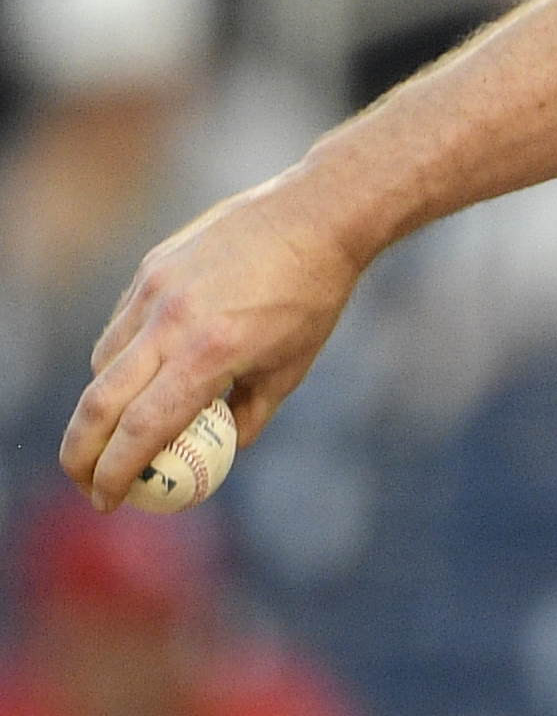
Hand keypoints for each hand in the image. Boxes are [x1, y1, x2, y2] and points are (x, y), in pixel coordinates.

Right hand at [61, 182, 368, 509]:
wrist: (316, 214)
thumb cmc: (313, 296)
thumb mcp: (292, 367)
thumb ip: (248, 414)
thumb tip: (219, 452)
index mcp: (211, 352)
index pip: (142, 428)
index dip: (114, 473)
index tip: (107, 501)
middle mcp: (172, 321)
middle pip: (98, 403)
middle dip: (80, 454)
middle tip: (86, 481)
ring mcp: (155, 290)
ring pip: (102, 363)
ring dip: (101, 404)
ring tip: (123, 425)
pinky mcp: (150, 266)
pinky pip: (118, 325)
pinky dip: (120, 357)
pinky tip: (145, 366)